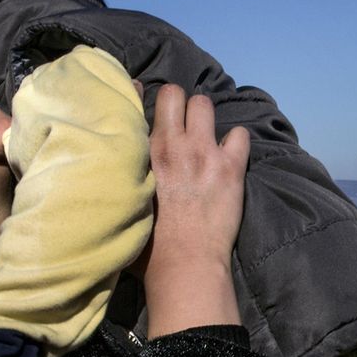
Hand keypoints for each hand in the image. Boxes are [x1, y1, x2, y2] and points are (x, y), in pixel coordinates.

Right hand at [143, 85, 249, 337]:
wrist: (184, 263)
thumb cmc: (148, 245)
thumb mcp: (124, 202)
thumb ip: (124, 177)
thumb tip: (117, 171)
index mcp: (142, 152)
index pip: (141, 101)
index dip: (151, 101)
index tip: (157, 112)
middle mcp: (172, 143)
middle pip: (177, 93)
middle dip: (182, 106)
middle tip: (185, 127)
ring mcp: (203, 152)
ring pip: (206, 105)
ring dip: (206, 120)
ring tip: (207, 140)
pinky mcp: (230, 167)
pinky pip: (240, 135)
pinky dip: (236, 144)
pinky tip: (230, 159)